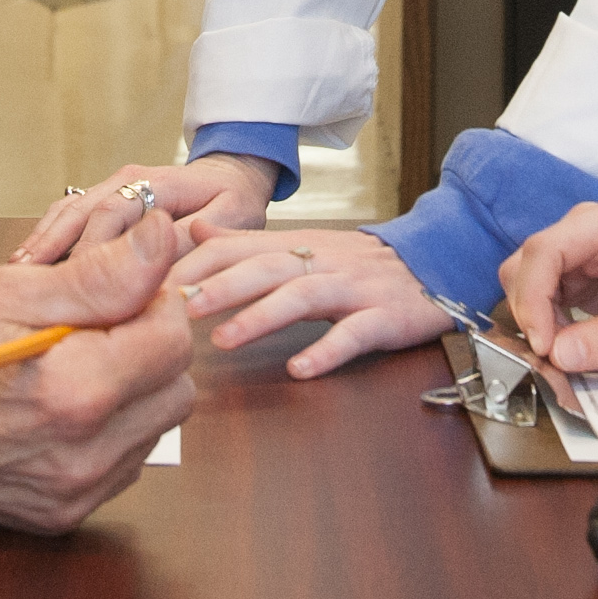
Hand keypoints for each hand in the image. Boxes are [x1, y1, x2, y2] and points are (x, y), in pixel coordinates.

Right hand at [0, 217, 200, 534]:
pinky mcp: (63, 515)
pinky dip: (107, 434)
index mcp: (79, 391)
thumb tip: (162, 237)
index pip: (174, 339)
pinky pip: (122, 465)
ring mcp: (76, 491)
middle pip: (176, 389)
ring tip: (70, 370)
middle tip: (92, 330)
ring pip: (153, 428)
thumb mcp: (15, 293)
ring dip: (132, 394)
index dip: (150, 305)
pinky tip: (59, 411)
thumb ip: (102, 275)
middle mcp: (86, 453)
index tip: (113, 296)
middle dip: (148, 351)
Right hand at [11, 151, 276, 264]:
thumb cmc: (232, 200)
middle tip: (29, 278)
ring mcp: (110, 190)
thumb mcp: (230, 217)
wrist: (230, 178)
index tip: (79, 278)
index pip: (113, 210)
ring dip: (45, 242)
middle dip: (54, 243)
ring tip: (20, 274)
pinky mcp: (103, 205)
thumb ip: (198, 238)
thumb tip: (165, 268)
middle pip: (80, 210)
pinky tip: (30, 266)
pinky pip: (69, 219)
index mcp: (156, 181)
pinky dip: (49, 239)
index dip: (94, 245)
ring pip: (68, 212)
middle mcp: (126, 181)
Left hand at [172, 225, 448, 377]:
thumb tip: (196, 230)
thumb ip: (250, 242)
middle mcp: (322, 262)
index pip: (241, 247)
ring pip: (302, 297)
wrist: (438, 261)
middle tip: (179, 306)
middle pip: (266, 268)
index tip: (158, 279)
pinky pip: (354, 334)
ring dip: (261, 317)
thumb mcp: (305, 245)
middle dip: (221, 285)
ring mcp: (354, 289)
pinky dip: (326, 351)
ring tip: (224, 340)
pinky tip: (299, 369)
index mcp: (298, 246)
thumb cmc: (362, 264)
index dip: (200, 261)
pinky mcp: (385, 317)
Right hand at [503, 182, 597, 373]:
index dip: (533, 297)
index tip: (542, 342)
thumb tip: (560, 356)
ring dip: (534, 317)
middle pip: (527, 262)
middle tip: (549, 355)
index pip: (547, 250)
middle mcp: (586, 227)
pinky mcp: (574, 268)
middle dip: (530, 311)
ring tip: (560, 351)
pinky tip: (563, 343)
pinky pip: (540, 291)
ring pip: (525, 276)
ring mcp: (577, 245)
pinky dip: (543, 320)